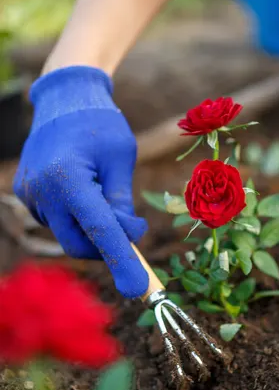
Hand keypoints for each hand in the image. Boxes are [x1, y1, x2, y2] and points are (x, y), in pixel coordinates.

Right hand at [14, 66, 148, 297]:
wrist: (64, 100)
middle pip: (79, 244)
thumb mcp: (121, 159)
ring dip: (93, 228)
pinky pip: (59, 221)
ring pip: (69, 234)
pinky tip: (84, 189)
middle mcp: (43, 191)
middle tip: (131, 229)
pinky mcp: (28, 196)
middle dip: (108, 247)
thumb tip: (128, 239)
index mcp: (68, 178)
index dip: (122, 261)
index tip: (139, 289)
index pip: (99, 230)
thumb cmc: (101, 125)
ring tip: (103, 191)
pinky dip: (78, 218)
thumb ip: (121, 202)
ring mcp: (31, 195)